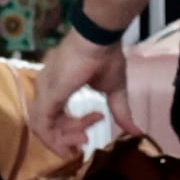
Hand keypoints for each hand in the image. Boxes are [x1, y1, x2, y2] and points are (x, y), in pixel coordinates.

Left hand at [32, 31, 124, 156]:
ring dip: (63, 140)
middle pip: (48, 124)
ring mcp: (44, 91)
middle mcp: (45, 88)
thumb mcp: (115, 90)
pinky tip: (78, 137)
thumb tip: (136, 132)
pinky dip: (56, 138)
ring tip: (84, 138)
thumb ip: (120, 112)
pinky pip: (43, 126)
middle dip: (68, 136)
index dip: (73, 126)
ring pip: (43, 128)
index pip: (56, 114)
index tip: (98, 120)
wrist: (99, 40)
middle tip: (87, 138)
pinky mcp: (47, 95)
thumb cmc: (106, 57)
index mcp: (57, 85)